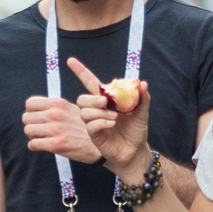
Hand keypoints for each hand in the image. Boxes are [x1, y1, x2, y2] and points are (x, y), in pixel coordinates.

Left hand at [21, 89, 98, 162]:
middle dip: (31, 124)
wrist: (100, 144)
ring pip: (27, 130)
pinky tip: (43, 145)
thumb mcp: (73, 109)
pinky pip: (32, 144)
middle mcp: (55, 114)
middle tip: (39, 129)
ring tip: (42, 137)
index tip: (37, 117)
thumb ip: (55, 107)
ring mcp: (55, 129)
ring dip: (32, 135)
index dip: (31, 111)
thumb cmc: (85, 127)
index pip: (30, 103)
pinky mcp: (56, 144)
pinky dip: (35, 146)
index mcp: (59, 103)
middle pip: (26, 117)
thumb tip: (37, 109)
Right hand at [69, 55, 151, 180]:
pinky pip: (90, 125)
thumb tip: (142, 83)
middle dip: (92, 98)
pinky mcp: (94, 135)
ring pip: (84, 112)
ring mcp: (93, 122)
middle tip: (105, 101)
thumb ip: (142, 97)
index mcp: (106, 100)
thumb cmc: (136, 130)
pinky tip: (112, 124)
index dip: (80, 71)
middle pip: (82, 98)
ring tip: (115, 118)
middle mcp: (97, 110)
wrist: (136, 151)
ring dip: (99, 112)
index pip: (90, 82)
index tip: (70, 60)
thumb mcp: (142, 112)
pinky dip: (101, 122)